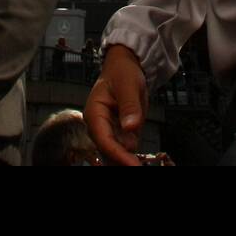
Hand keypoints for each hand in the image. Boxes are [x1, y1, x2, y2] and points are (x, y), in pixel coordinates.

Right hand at [84, 44, 147, 165]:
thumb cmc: (122, 72)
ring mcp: (111, 132)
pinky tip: (140, 163)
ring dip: (127, 162)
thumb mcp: (128, 84)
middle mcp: (99, 127)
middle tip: (138, 167)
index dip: (118, 155)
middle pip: (108, 152)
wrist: (126, 67)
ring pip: (116, 156)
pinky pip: (126, 151)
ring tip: (140, 165)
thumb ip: (129, 106)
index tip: (133, 165)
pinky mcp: (122, 135)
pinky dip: (132, 159)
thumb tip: (130, 127)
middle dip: (122, 163)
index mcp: (95, 113)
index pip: (104, 140)